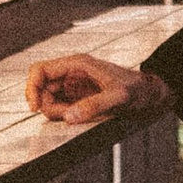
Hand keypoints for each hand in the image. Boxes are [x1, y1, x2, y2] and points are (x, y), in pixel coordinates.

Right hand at [28, 51, 163, 128]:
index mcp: (77, 64)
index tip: (35, 108)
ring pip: (49, 100)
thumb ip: (94, 106)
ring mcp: (73, 86)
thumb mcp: (118, 98)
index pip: (40, 70)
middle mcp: (72, 73)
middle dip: (48, 105)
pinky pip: (60, 107)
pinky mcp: (78, 98)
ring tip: (80, 116)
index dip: (32, 88)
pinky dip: (64, 116)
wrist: (150, 94)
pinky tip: (80, 118)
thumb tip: (69, 117)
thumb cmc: (138, 90)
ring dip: (57, 112)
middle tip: (68, 116)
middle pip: (41, 88)